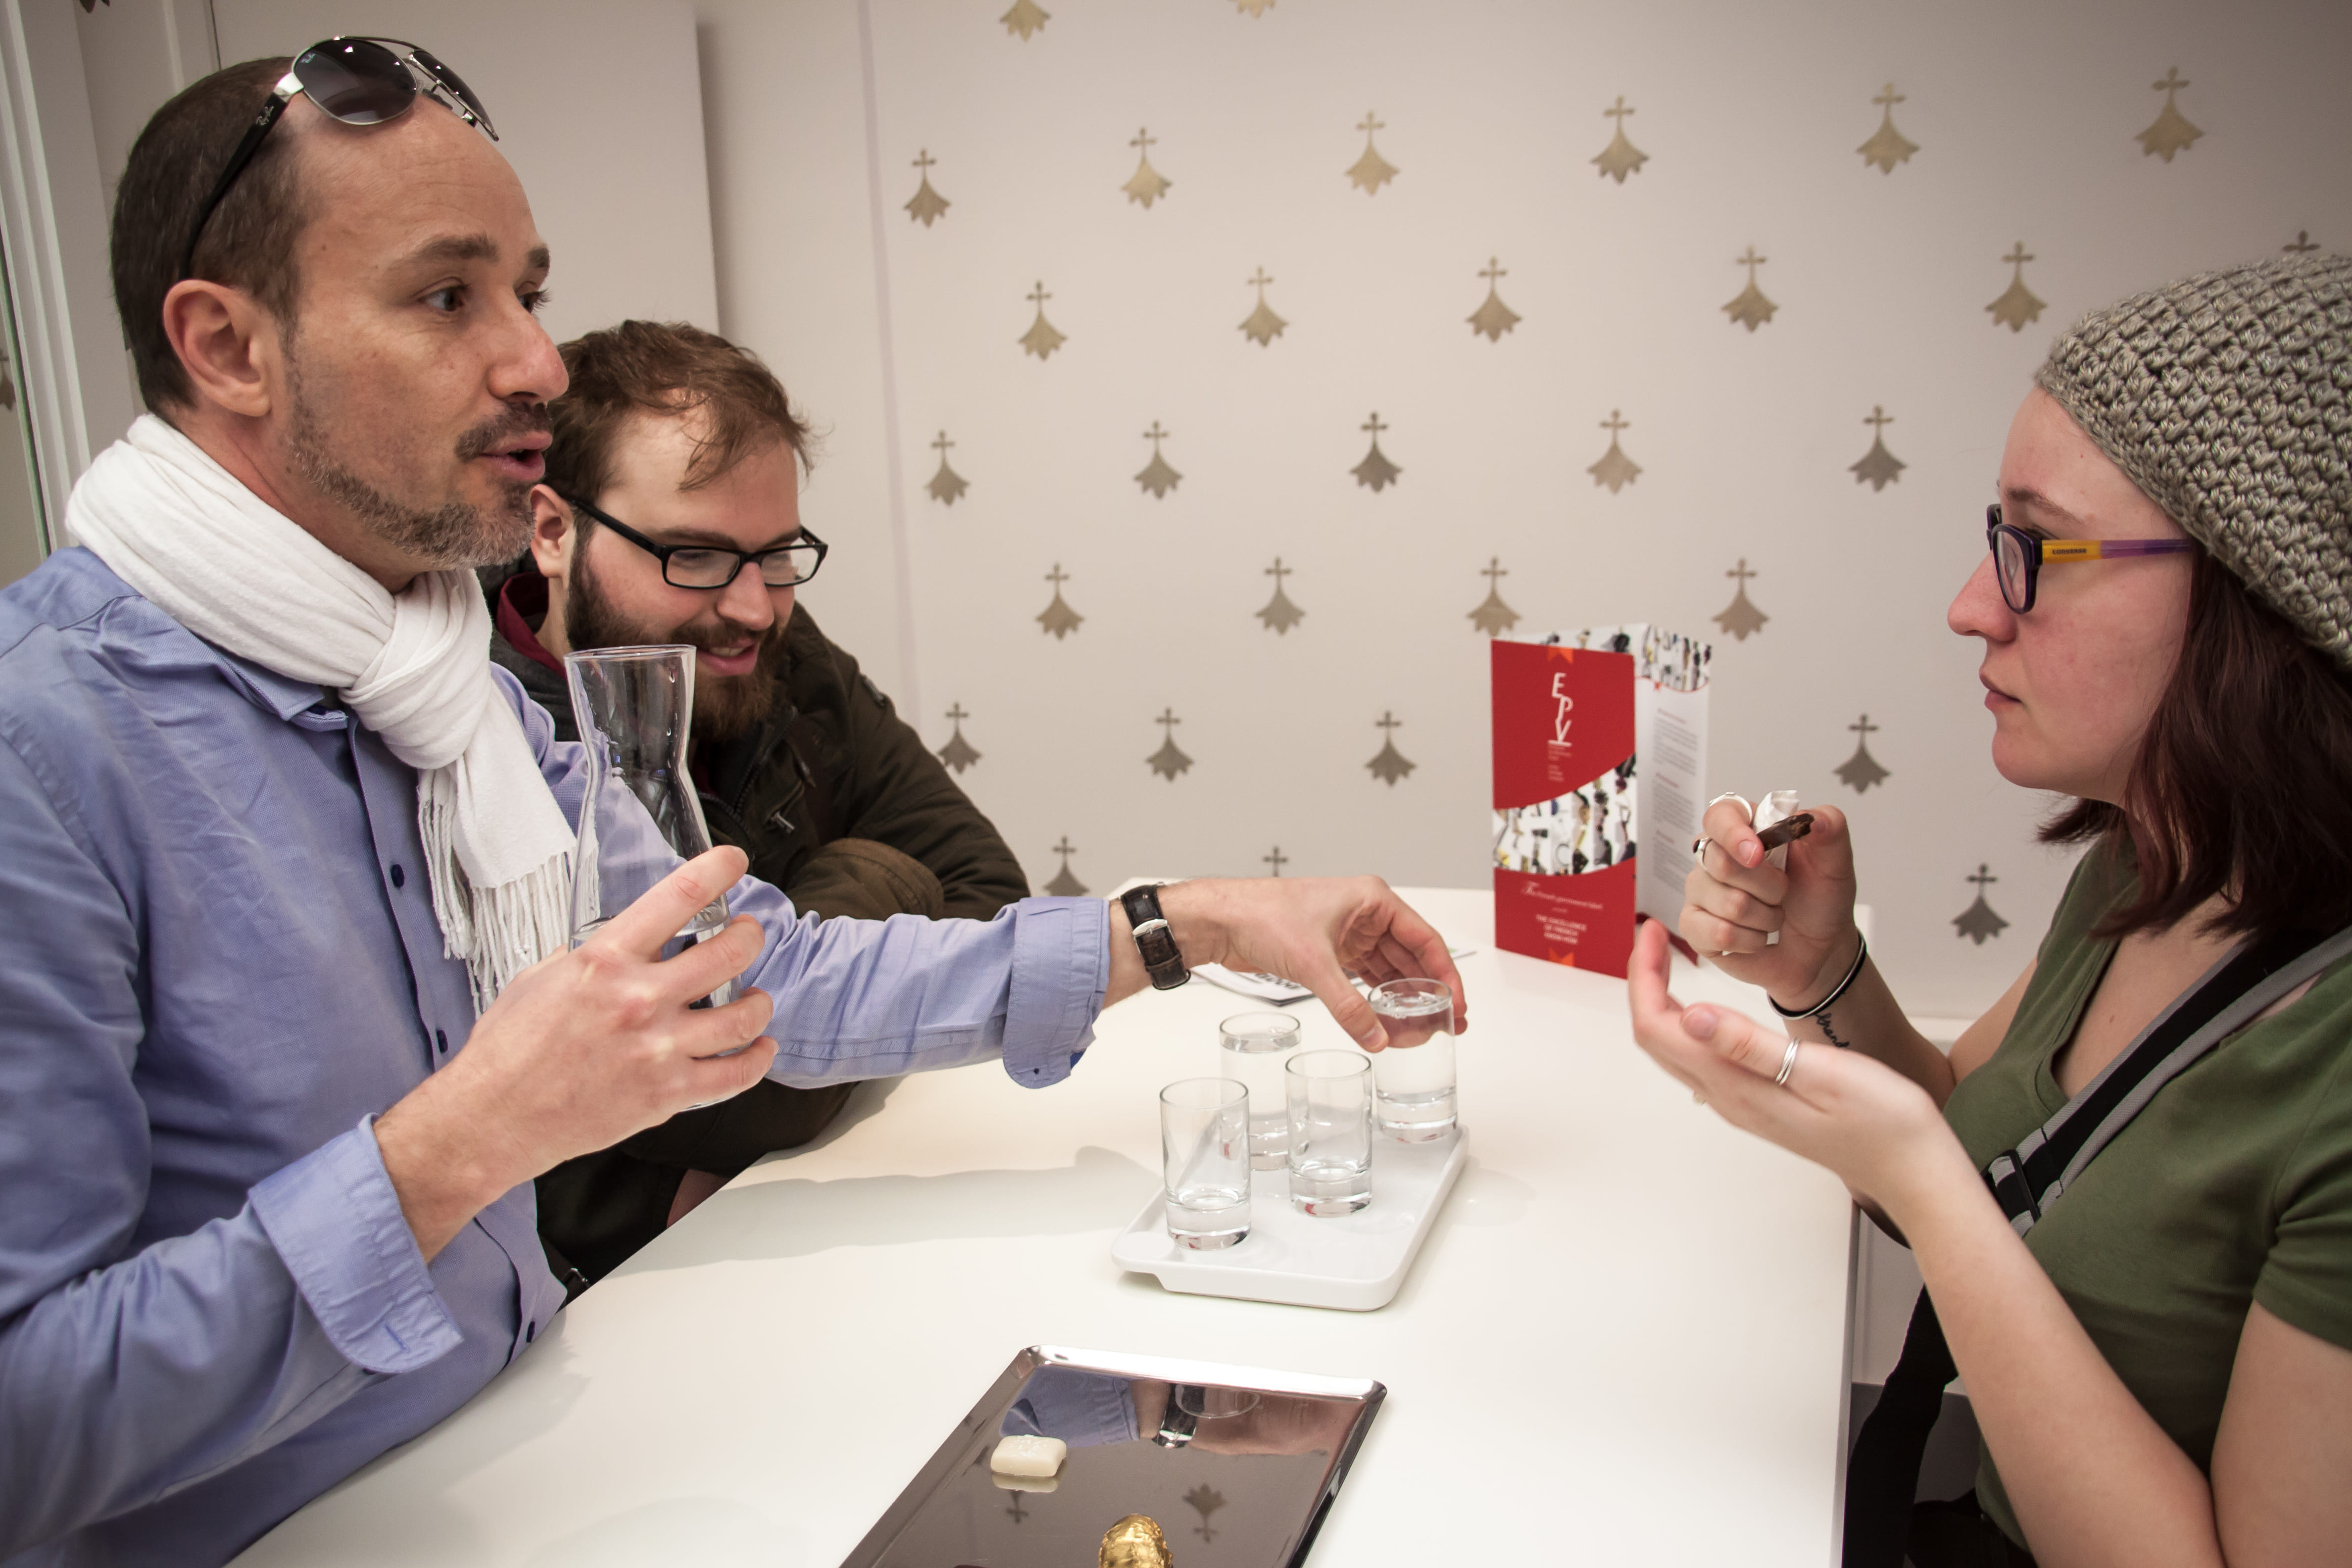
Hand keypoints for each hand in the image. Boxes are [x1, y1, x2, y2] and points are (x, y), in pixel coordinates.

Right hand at [376, 846, 778, 1257]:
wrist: (493, 1117)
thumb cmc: (507, 1053)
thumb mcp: (537, 980)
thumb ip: (582, 959)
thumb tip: (610, 949)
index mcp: (606, 961)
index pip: (677, 897)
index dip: (717, 871)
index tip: (733, 862)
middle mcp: (639, 1000)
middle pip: (728, 953)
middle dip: (748, 937)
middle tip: (748, 936)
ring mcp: (658, 1048)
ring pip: (743, 1016)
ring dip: (759, 1002)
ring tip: (756, 998)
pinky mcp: (667, 1094)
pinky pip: (734, 1075)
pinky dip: (756, 1059)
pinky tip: (759, 1048)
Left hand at [1127, 877, 1467, 1048]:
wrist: (1221, 920)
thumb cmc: (1263, 916)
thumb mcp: (1314, 964)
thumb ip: (1349, 1006)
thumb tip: (1376, 1037)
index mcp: (1373, 899)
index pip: (1425, 939)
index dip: (1446, 974)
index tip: (1458, 1004)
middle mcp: (1366, 914)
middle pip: (1411, 957)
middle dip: (1428, 991)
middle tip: (1447, 1024)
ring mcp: (1349, 933)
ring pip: (1389, 970)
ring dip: (1403, 999)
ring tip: (1421, 1029)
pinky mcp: (1331, 952)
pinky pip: (1365, 978)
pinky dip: (1377, 999)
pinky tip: (1389, 1021)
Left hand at [1624, 919, 1969, 1221]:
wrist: (1911, 1168)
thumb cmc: (1882, 1122)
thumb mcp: (1819, 1073)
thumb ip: (1750, 1046)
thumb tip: (1690, 1016)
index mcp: (1737, 1087)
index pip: (1659, 1028)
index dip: (1644, 977)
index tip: (1654, 934)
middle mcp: (1729, 1099)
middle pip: (1657, 1038)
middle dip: (1645, 982)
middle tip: (1657, 936)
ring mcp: (1741, 1104)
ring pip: (1676, 1049)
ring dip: (1663, 1001)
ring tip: (1672, 959)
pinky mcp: (1757, 1102)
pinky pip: (1701, 1060)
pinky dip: (1688, 1022)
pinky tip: (1704, 1005)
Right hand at [1682, 797, 1861, 1009]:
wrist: (1819, 947)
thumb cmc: (1819, 899)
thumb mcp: (1835, 861)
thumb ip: (1831, 828)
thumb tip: (1813, 819)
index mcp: (1745, 829)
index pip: (1720, 815)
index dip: (1733, 833)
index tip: (1757, 854)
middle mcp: (1714, 856)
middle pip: (1722, 863)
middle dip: (1770, 887)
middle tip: (1783, 893)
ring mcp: (1701, 891)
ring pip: (1729, 904)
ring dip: (1766, 917)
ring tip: (1773, 917)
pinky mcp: (1695, 928)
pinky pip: (1719, 934)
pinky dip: (1751, 941)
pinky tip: (1757, 937)